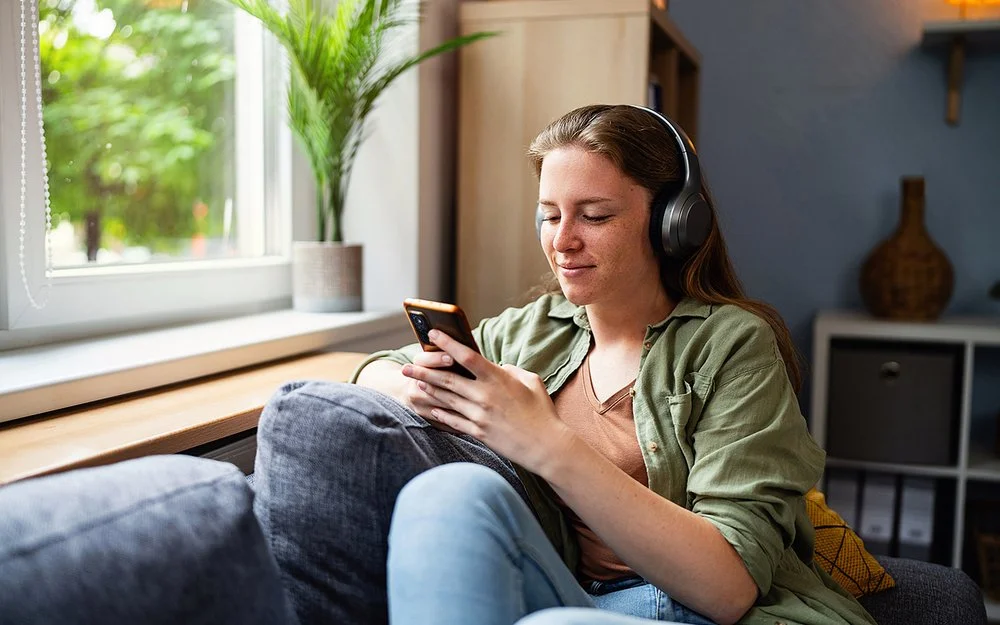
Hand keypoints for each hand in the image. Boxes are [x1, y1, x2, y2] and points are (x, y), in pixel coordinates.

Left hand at [401, 329, 575, 472]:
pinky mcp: (478, 432)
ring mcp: (479, 416)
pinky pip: (453, 420)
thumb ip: (511, 370)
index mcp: (498, 378)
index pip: (466, 356)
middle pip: (447, 379)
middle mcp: (484, 396)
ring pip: (446, 399)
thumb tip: (498, 367)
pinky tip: (430, 407)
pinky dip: (440, 413)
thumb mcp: (531, 381)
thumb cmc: (542, 412)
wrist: (546, 446)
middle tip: (407, 366)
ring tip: (413, 384)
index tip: (433, 334)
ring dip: (427, 390)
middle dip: (424, 371)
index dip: (447, 343)